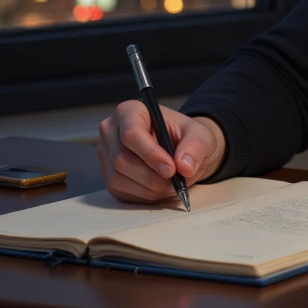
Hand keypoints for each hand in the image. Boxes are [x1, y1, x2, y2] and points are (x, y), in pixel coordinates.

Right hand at [97, 103, 227, 203]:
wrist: (182, 152)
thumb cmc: (187, 138)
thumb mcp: (200, 135)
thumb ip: (195, 146)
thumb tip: (184, 166)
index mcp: (130, 111)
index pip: (131, 134)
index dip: (151, 154)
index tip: (171, 169)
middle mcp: (111, 131)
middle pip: (122, 160)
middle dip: (152, 176)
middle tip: (176, 181)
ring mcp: (106, 155)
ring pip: (119, 179)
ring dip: (150, 188)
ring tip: (171, 183)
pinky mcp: (108, 176)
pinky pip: (120, 192)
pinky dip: (144, 195)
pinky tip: (160, 188)